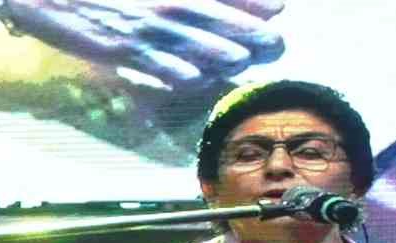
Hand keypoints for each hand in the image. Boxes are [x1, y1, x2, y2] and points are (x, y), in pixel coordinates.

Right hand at [9, 0, 284, 91]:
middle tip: (278, 43)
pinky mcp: (116, 51)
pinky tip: (196, 81)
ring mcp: (138, 29)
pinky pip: (151, 64)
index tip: (279, 7)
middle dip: (248, 29)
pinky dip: (174, 72)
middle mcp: (158, 3)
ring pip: (188, 41)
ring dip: (220, 52)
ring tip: (246, 60)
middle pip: (212, 16)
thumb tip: (196, 6)